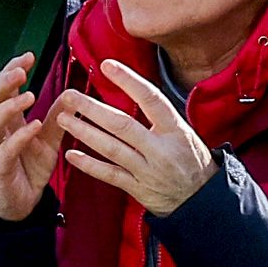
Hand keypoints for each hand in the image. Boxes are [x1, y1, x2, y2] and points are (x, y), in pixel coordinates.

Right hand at [0, 57, 69, 222]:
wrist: (22, 204)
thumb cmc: (30, 168)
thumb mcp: (49, 139)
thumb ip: (57, 117)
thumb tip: (72, 93)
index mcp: (5, 120)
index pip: (1, 88)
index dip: (10, 70)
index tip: (29, 57)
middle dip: (2, 82)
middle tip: (20, 72)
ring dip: (8, 106)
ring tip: (29, 95)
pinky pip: (5, 150)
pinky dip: (19, 137)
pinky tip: (34, 126)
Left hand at [51, 58, 220, 213]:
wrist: (203, 201)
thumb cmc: (193, 162)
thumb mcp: (185, 134)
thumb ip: (160, 117)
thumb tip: (132, 89)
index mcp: (176, 130)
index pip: (151, 99)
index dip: (128, 80)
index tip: (107, 65)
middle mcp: (161, 149)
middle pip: (122, 124)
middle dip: (92, 109)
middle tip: (69, 96)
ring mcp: (148, 170)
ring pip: (111, 149)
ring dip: (84, 132)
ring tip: (63, 118)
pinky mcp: (138, 188)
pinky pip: (110, 175)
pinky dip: (89, 165)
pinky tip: (71, 154)